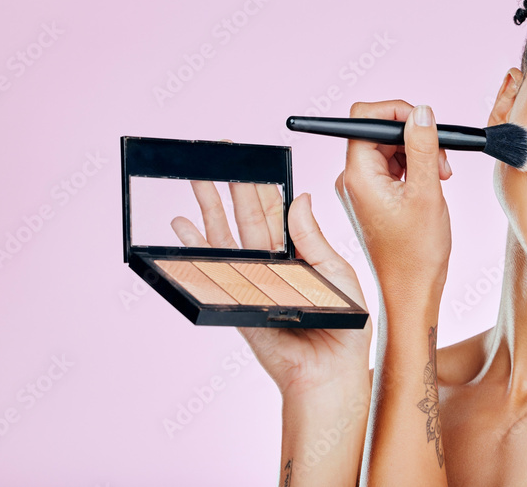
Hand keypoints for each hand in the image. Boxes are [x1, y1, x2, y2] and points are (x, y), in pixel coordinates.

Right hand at [169, 177, 371, 399]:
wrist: (330, 370)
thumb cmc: (343, 325)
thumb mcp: (336, 272)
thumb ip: (312, 237)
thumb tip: (300, 197)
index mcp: (299, 252)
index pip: (277, 211)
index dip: (264, 185)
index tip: (253, 159)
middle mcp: (273, 262)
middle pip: (247, 216)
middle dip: (233, 185)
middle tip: (219, 156)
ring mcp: (252, 279)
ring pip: (227, 235)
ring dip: (210, 207)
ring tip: (197, 178)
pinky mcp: (237, 298)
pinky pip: (215, 267)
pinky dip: (197, 246)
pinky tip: (183, 225)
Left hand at [334, 100, 453, 306]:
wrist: (411, 290)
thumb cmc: (417, 252)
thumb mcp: (427, 191)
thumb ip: (423, 146)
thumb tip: (421, 111)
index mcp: (357, 175)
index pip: (364, 118)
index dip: (396, 111)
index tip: (424, 123)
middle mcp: (352, 179)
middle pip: (378, 131)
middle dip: (413, 136)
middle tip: (440, 160)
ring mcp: (361, 189)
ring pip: (388, 148)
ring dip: (417, 153)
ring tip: (440, 176)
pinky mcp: (372, 197)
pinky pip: (390, 167)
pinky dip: (413, 168)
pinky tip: (431, 184)